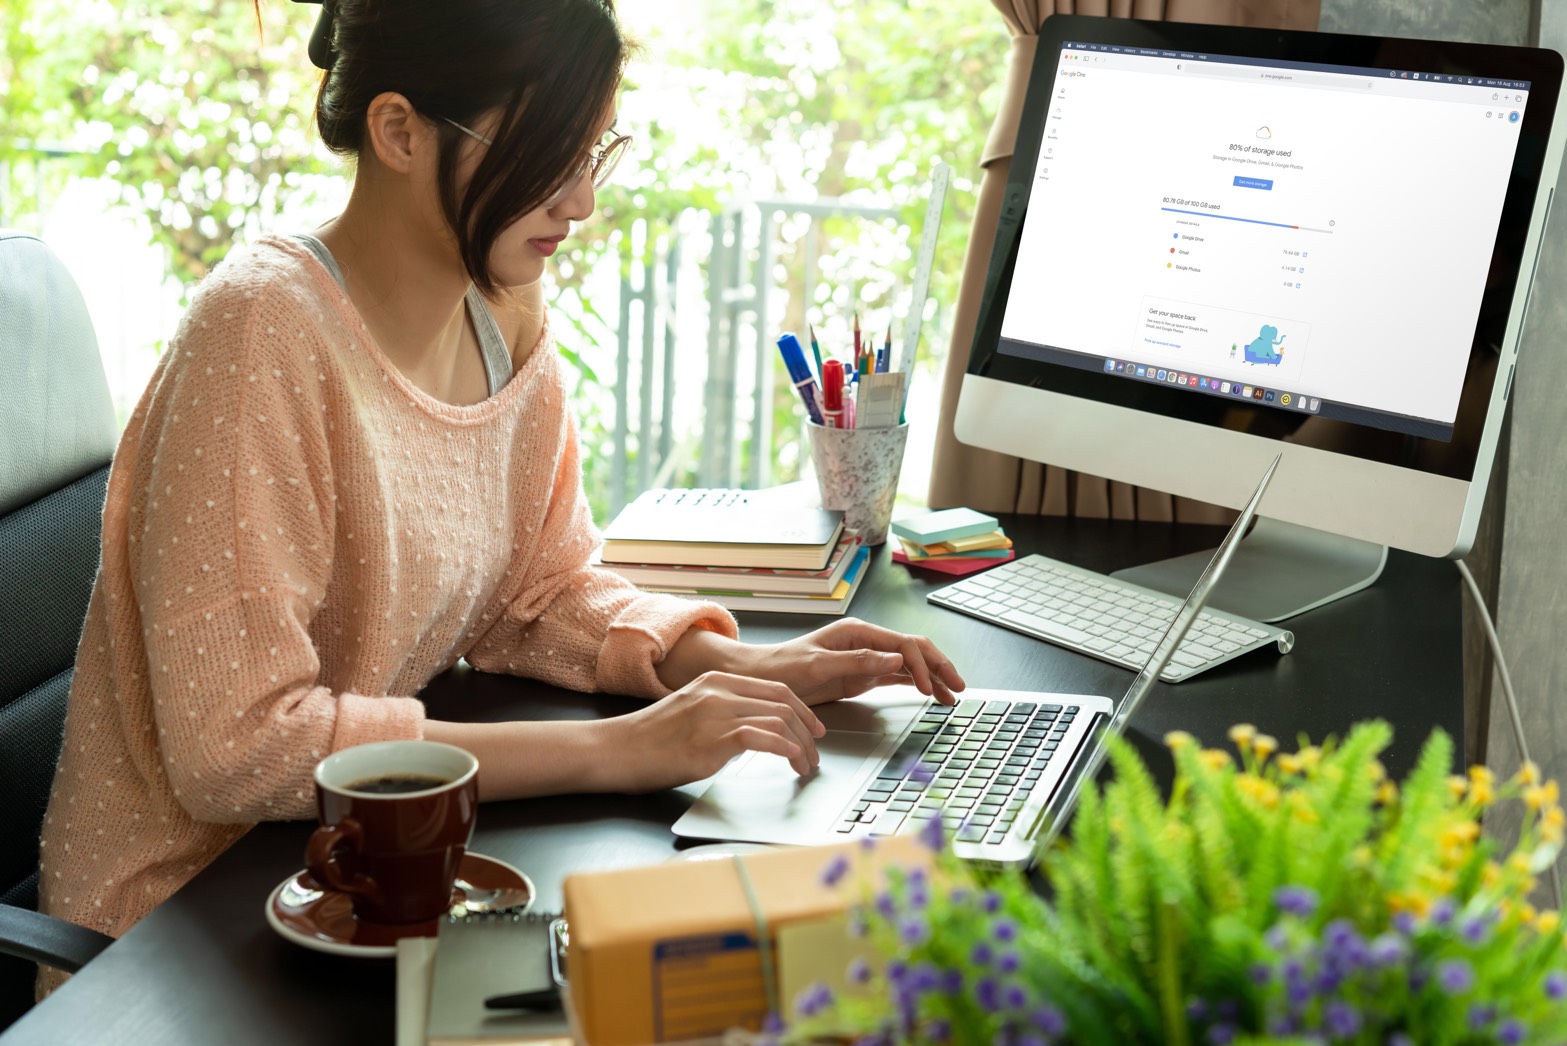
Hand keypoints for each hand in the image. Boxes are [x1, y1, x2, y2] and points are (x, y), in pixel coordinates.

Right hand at [596, 671, 825, 791]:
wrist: (615, 750)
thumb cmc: (648, 740)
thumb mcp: (691, 712)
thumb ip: (722, 713)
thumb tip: (753, 732)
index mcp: (715, 680)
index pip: (775, 688)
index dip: (802, 710)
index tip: (814, 729)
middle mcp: (719, 691)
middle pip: (784, 702)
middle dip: (808, 729)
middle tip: (816, 752)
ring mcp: (716, 712)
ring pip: (779, 720)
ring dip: (801, 746)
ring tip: (806, 765)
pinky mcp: (713, 738)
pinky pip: (764, 738)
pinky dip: (786, 751)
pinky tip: (791, 763)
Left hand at [734, 618, 965, 706]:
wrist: (763, 678)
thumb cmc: (784, 667)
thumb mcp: (819, 665)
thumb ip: (858, 662)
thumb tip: (895, 659)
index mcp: (857, 632)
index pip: (902, 644)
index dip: (921, 665)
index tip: (928, 688)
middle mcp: (866, 641)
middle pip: (913, 650)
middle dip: (938, 667)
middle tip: (958, 687)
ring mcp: (866, 658)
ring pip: (909, 665)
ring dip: (932, 678)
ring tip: (952, 695)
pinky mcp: (863, 675)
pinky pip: (897, 677)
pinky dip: (917, 685)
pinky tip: (931, 694)